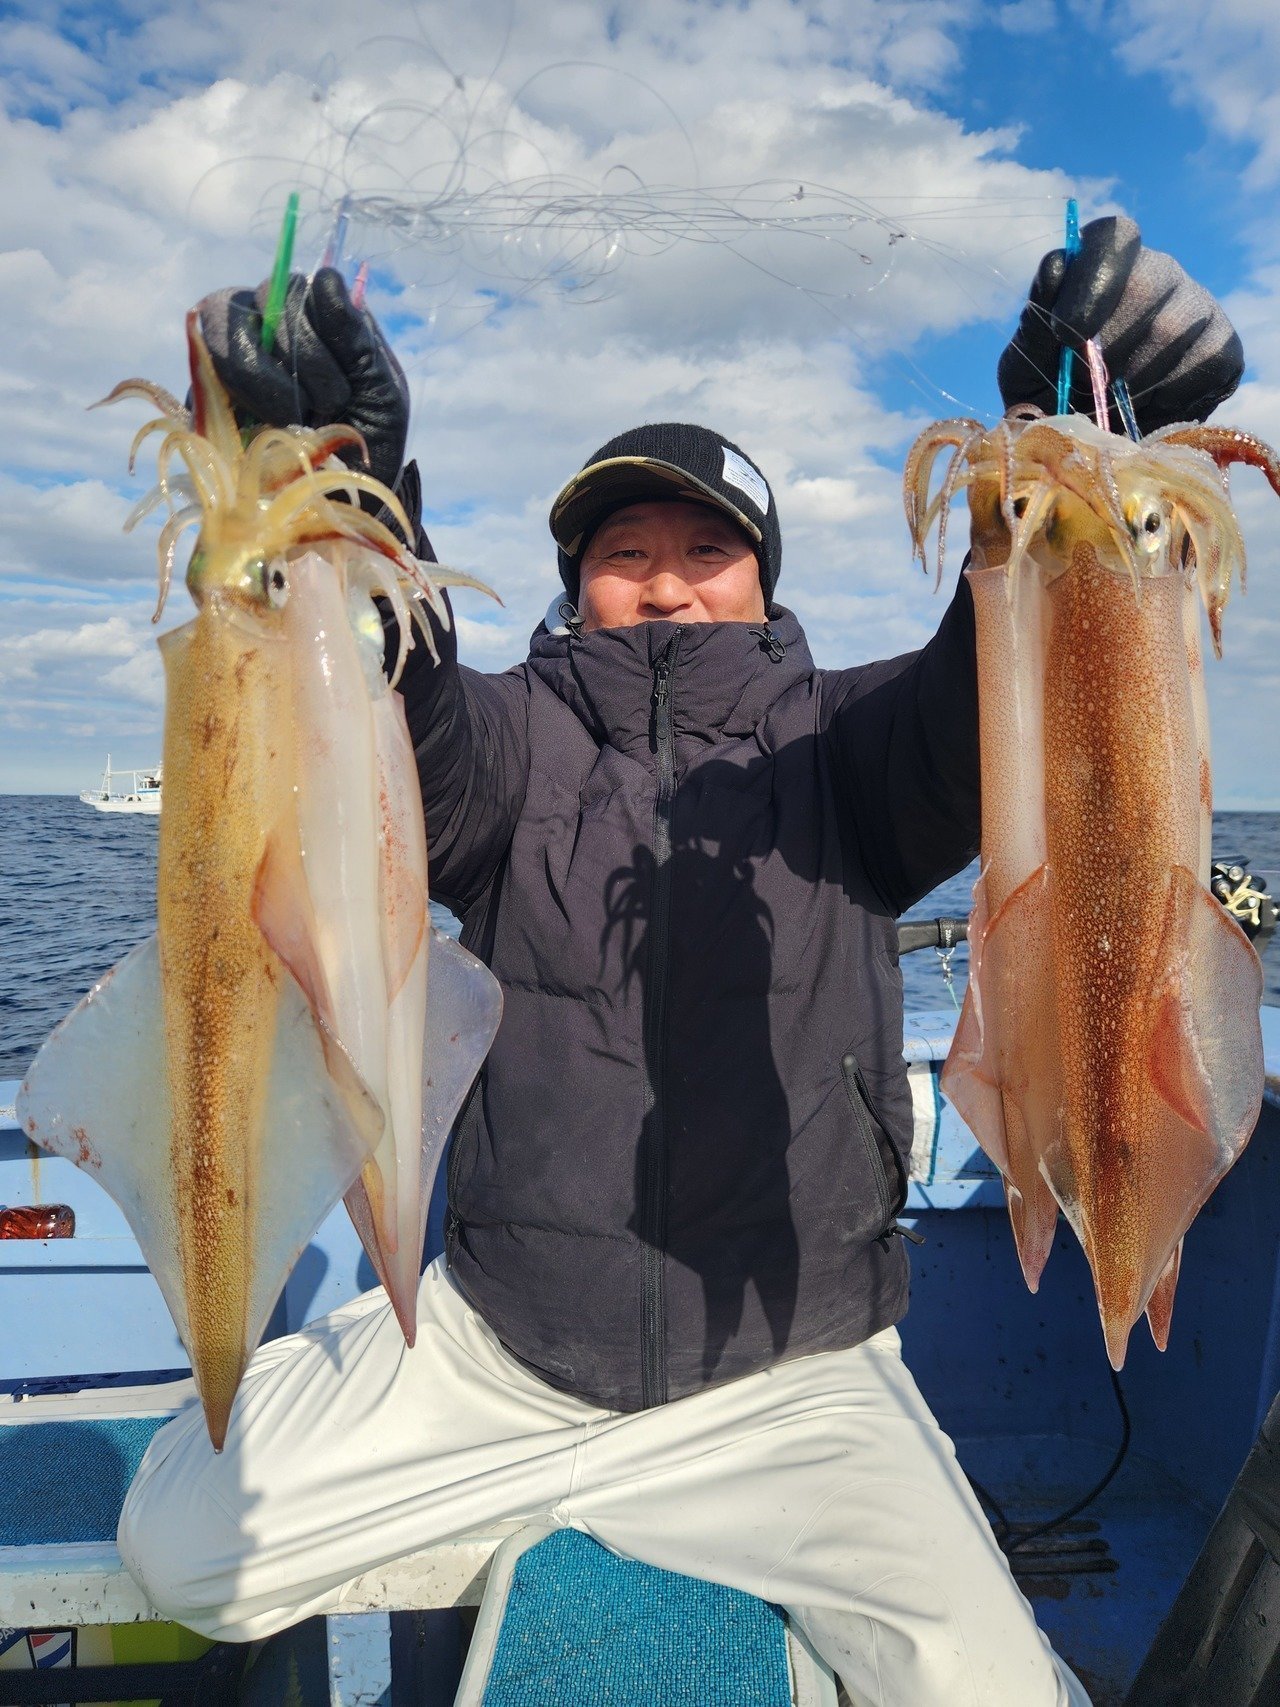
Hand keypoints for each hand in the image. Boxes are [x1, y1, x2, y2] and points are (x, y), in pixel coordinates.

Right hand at [196, 267, 408, 489]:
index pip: (303, 287)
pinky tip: (268, 428)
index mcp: (317, 316)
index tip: (347, 384)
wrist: (339, 501)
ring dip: (272, 380)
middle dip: (305, 361)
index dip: (322, 331)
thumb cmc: (365, 441)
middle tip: (328, 407)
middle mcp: (269, 322)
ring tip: (299, 419)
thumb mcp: (381, 393)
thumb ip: (356, 337)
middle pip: (268, 301)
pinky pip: (205, 368)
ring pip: (230, 328)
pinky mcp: (201, 385)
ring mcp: (230, 350)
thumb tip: (326, 277)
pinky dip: (244, 400)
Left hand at [997, 216, 1243, 433]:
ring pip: (1171, 329)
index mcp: (1103, 267)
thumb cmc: (1053, 399)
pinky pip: (1201, 365)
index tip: (1067, 332)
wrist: (1093, 450)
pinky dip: (1166, 399)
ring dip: (1131, 381)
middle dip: (1107, 347)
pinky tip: (1148, 408)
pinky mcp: (1224, 348)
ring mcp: (1197, 307)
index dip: (1093, 279)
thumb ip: (1033, 326)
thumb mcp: (1025, 370)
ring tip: (1113, 403)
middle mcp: (1157, 273)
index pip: (1112, 237)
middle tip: (1087, 385)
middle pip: (1145, 284)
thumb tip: (1057, 265)